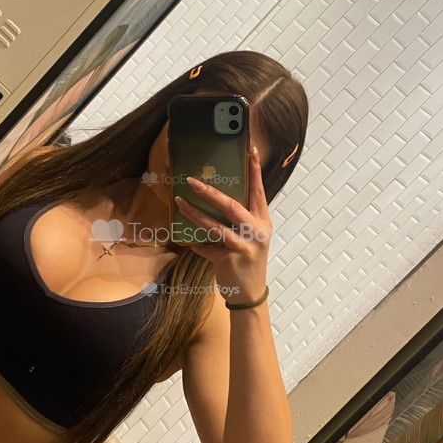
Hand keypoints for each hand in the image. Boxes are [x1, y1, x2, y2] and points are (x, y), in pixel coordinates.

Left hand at [174, 143, 271, 304]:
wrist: (250, 293)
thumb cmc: (248, 261)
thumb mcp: (252, 238)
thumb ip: (242, 219)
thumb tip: (218, 198)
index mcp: (263, 222)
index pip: (259, 191)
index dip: (254, 170)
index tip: (248, 149)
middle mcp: (256, 232)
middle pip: (231, 206)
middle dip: (210, 192)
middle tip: (192, 181)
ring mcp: (243, 247)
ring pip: (214, 226)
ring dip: (194, 213)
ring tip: (180, 202)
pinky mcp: (229, 260)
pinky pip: (206, 247)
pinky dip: (197, 244)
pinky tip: (191, 242)